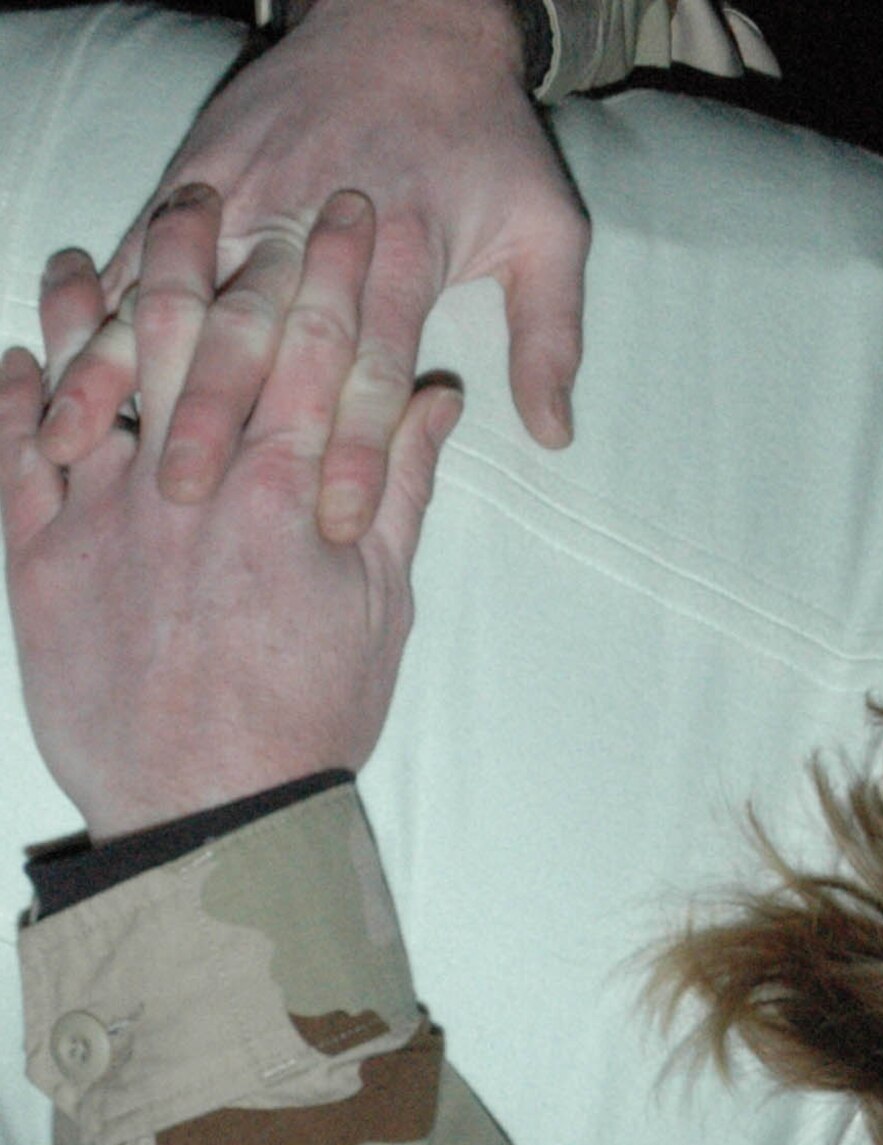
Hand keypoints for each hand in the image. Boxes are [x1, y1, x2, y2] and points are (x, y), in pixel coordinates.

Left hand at [2, 188, 459, 841]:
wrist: (212, 810)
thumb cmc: (312, 713)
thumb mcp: (382, 604)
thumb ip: (395, 492)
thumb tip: (428, 403)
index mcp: (282, 488)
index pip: (318, 349)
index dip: (341, 273)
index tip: (356, 212)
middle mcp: (185, 478)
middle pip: (204, 336)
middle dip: (220, 253)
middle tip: (224, 184)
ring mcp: (102, 512)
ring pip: (97, 376)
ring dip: (93, 305)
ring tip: (91, 249)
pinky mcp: (39, 557)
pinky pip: (13, 455)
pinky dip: (16, 397)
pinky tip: (20, 353)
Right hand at [37, 0, 582, 543]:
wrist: (412, 19)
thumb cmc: (487, 140)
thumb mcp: (550, 227)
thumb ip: (550, 336)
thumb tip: (555, 434)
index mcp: (403, 249)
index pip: (374, 364)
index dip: (356, 445)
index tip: (336, 520)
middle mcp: (313, 224)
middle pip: (261, 335)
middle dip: (222, 418)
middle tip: (190, 498)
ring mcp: (246, 198)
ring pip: (180, 294)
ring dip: (134, 371)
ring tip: (95, 445)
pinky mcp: (198, 176)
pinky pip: (139, 250)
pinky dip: (98, 309)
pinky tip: (67, 368)